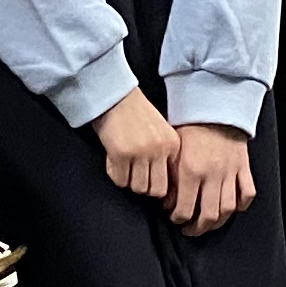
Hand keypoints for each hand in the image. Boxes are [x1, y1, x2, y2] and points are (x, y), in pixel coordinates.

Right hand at [94, 89, 178, 205]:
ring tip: (124, 167)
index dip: (158, 184)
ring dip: (129, 181)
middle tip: (135, 176)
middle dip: (144, 188)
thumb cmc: (136, 114)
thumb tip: (160, 187)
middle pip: (156, 190)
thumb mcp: (161, 131)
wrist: (116, 96)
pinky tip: (113, 161)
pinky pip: (119, 180)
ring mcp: (140, 152)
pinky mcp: (120, 154)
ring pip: (137, 188)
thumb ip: (164, 154)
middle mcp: (159, 150)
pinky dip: (115, 174)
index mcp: (172, 144)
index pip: (171, 181)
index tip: (149, 181)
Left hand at [167, 120, 253, 233]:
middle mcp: (212, 175)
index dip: (178, 219)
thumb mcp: (173, 152)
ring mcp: (231, 172)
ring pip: (228, 209)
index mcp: (191, 170)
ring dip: (217, 222)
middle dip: (197, 228)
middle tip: (189, 229)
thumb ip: (171, 179)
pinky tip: (230, 208)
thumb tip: (169, 203)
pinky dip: (240, 204)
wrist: (213, 106)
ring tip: (207, 224)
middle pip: (209, 215)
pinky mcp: (243, 167)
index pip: (185, 209)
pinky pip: (247, 193)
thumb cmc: (189, 127)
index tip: (174, 218)